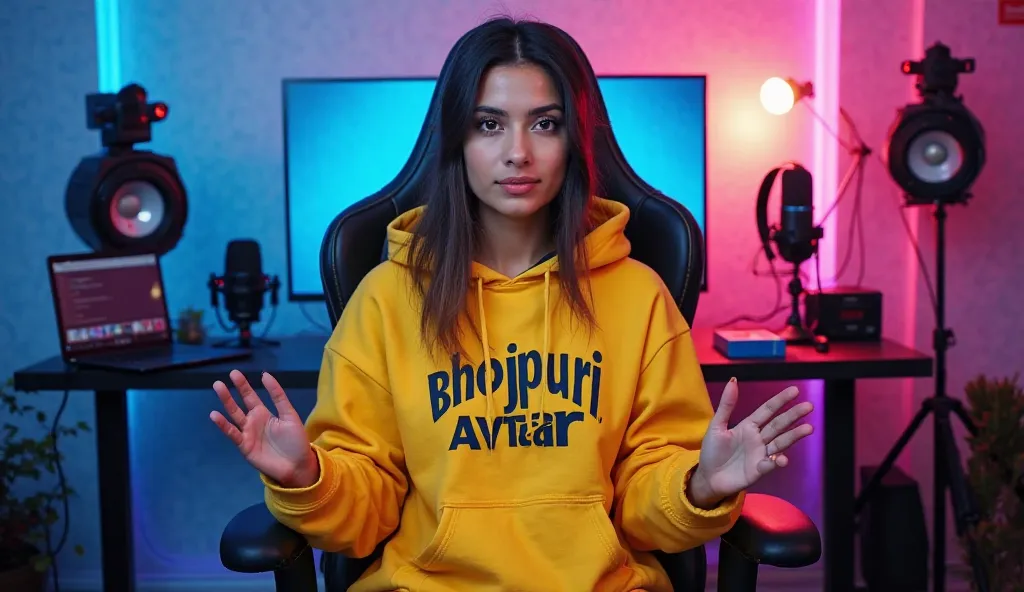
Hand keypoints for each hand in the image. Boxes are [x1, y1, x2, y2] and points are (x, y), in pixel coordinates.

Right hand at [210, 370, 318, 487]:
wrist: (298, 465)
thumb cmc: (296, 441)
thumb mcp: (290, 415)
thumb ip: (278, 397)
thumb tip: (266, 375)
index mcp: (264, 413)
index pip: (250, 396)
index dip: (243, 385)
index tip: (235, 373)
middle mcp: (253, 422)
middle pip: (238, 404)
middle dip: (230, 393)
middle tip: (219, 381)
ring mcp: (247, 434)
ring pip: (234, 415)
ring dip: (225, 403)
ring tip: (217, 389)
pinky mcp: (245, 446)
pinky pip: (233, 433)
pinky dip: (224, 425)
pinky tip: (215, 415)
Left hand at [689, 379, 813, 507]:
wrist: (708, 477)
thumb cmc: (712, 451)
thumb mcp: (717, 426)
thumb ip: (726, 405)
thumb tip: (733, 380)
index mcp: (749, 426)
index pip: (767, 410)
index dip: (780, 400)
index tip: (795, 390)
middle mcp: (758, 438)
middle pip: (778, 424)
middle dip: (793, 415)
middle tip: (809, 406)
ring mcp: (761, 454)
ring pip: (781, 442)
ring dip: (794, 436)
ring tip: (809, 428)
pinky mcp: (759, 470)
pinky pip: (770, 464)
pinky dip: (776, 461)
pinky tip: (782, 459)